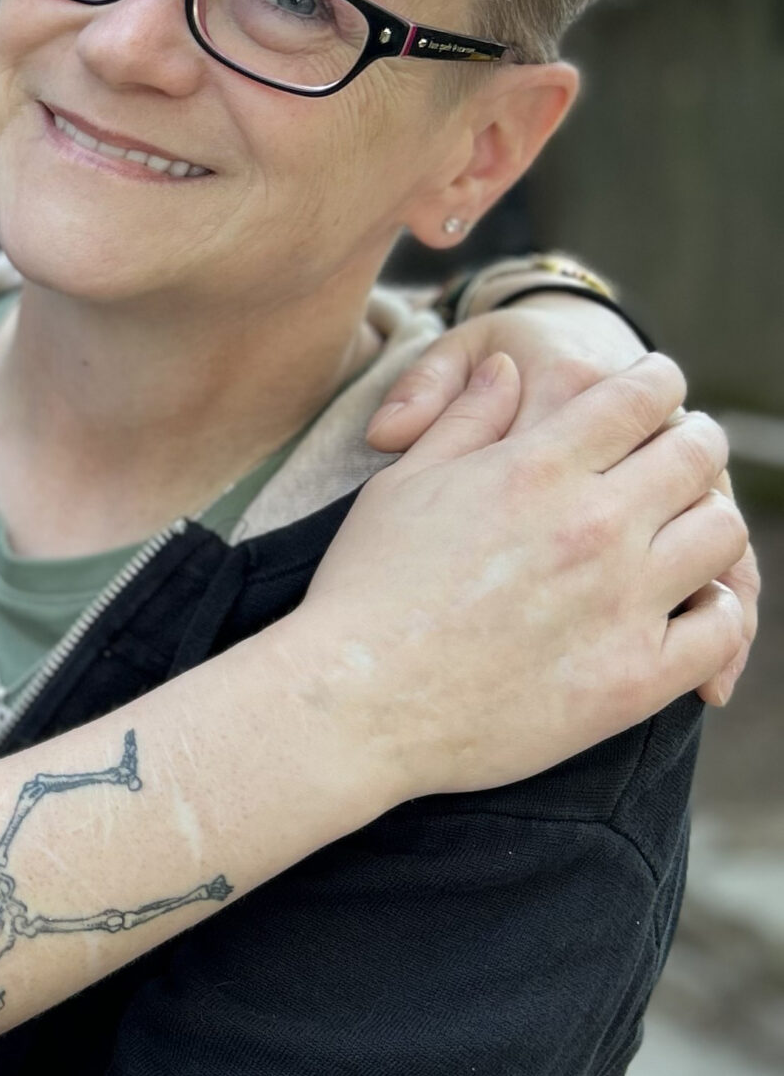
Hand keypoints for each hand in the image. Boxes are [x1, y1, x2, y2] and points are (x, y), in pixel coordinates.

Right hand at [366, 297, 755, 704]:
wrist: (353, 705)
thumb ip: (465, 421)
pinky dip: (718, 609)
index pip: (643, 395)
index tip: (656, 392)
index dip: (658, 383)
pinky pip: (721, 626)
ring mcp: (619, 602)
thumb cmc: (364, 592)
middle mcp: (592, 525)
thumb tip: (509, 370)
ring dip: (706, 520)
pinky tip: (687, 608)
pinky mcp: (632, 678)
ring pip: (721, 532)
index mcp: (535, 467)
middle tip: (679, 455)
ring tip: (681, 531)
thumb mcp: (402, 485)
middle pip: (697, 453)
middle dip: (694, 442)